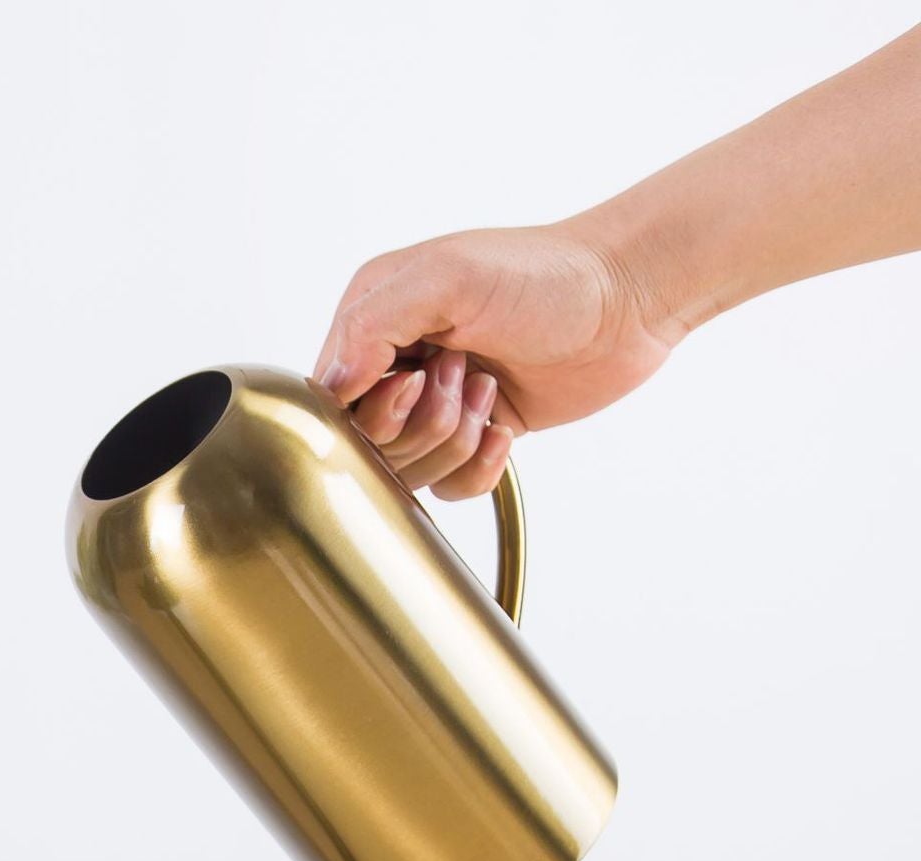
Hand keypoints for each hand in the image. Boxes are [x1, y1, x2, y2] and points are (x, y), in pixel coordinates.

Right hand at [314, 221, 679, 497]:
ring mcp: (435, 401)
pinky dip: (478, 468)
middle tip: (465, 374)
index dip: (367, 411)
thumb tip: (332, 387)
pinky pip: (450, 488)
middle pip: (368, 444)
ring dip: (453, 440)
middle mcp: (397, 361)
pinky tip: (505, 427)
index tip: (414, 382)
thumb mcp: (448, 277)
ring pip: (408, 471)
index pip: (330, 399)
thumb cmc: (546, 274)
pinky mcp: (474, 433)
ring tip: (489, 389)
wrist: (630, 296)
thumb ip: (372, 324)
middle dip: (421, 422)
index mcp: (374, 315)